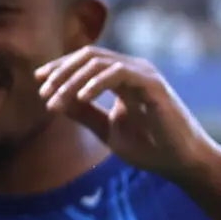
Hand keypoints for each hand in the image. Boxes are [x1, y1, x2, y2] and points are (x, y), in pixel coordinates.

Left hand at [36, 47, 220, 182]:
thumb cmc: (150, 147)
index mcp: (122, 77)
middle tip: (43, 92)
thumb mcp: (106, 129)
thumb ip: (84, 114)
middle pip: (88, 56)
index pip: (86, 61)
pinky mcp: (153, 85)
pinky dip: (96, 83)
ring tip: (56, 100)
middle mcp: (133, 70)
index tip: (38, 81)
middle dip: (61, 72)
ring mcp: (144, 75)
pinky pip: (119, 73)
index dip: (60, 68)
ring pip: (99, 62)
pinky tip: (81, 98)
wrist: (181, 163)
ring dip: (72, 80)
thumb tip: (55, 101)